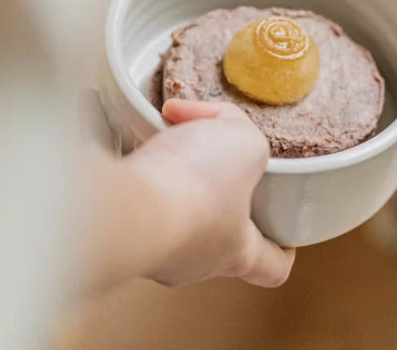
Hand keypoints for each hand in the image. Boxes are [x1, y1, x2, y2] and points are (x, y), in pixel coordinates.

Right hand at [126, 99, 294, 287]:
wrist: (120, 204)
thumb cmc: (196, 188)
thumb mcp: (246, 145)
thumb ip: (244, 136)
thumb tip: (221, 129)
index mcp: (238, 251)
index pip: (272, 267)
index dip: (282, 248)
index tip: (283, 230)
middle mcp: (195, 259)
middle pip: (217, 228)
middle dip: (217, 186)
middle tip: (211, 152)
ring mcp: (152, 247)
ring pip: (173, 207)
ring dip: (175, 167)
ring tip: (173, 130)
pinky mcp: (114, 227)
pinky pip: (136, 190)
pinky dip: (142, 160)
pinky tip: (143, 133)